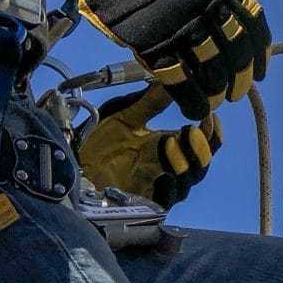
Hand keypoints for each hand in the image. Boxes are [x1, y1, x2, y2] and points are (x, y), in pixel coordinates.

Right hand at [43, 0, 270, 118]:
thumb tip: (226, 27)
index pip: (252, 25)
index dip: (260, 52)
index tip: (261, 69)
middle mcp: (206, 9)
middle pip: (236, 53)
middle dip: (241, 78)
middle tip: (237, 91)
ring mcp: (181, 29)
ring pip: (212, 71)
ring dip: (217, 93)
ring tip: (216, 102)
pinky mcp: (155, 47)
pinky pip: (181, 81)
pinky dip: (192, 100)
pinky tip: (196, 109)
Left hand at [78, 85, 221, 209]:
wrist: (71, 162)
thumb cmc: (99, 140)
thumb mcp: (126, 117)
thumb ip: (151, 102)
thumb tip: (172, 79)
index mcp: (168, 144)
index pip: (201, 141)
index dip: (210, 132)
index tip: (210, 116)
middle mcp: (168, 166)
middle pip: (200, 164)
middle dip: (202, 149)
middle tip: (194, 131)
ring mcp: (158, 185)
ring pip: (186, 182)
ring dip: (184, 164)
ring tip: (171, 144)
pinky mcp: (143, 203)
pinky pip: (165, 201)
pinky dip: (168, 189)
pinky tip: (165, 177)